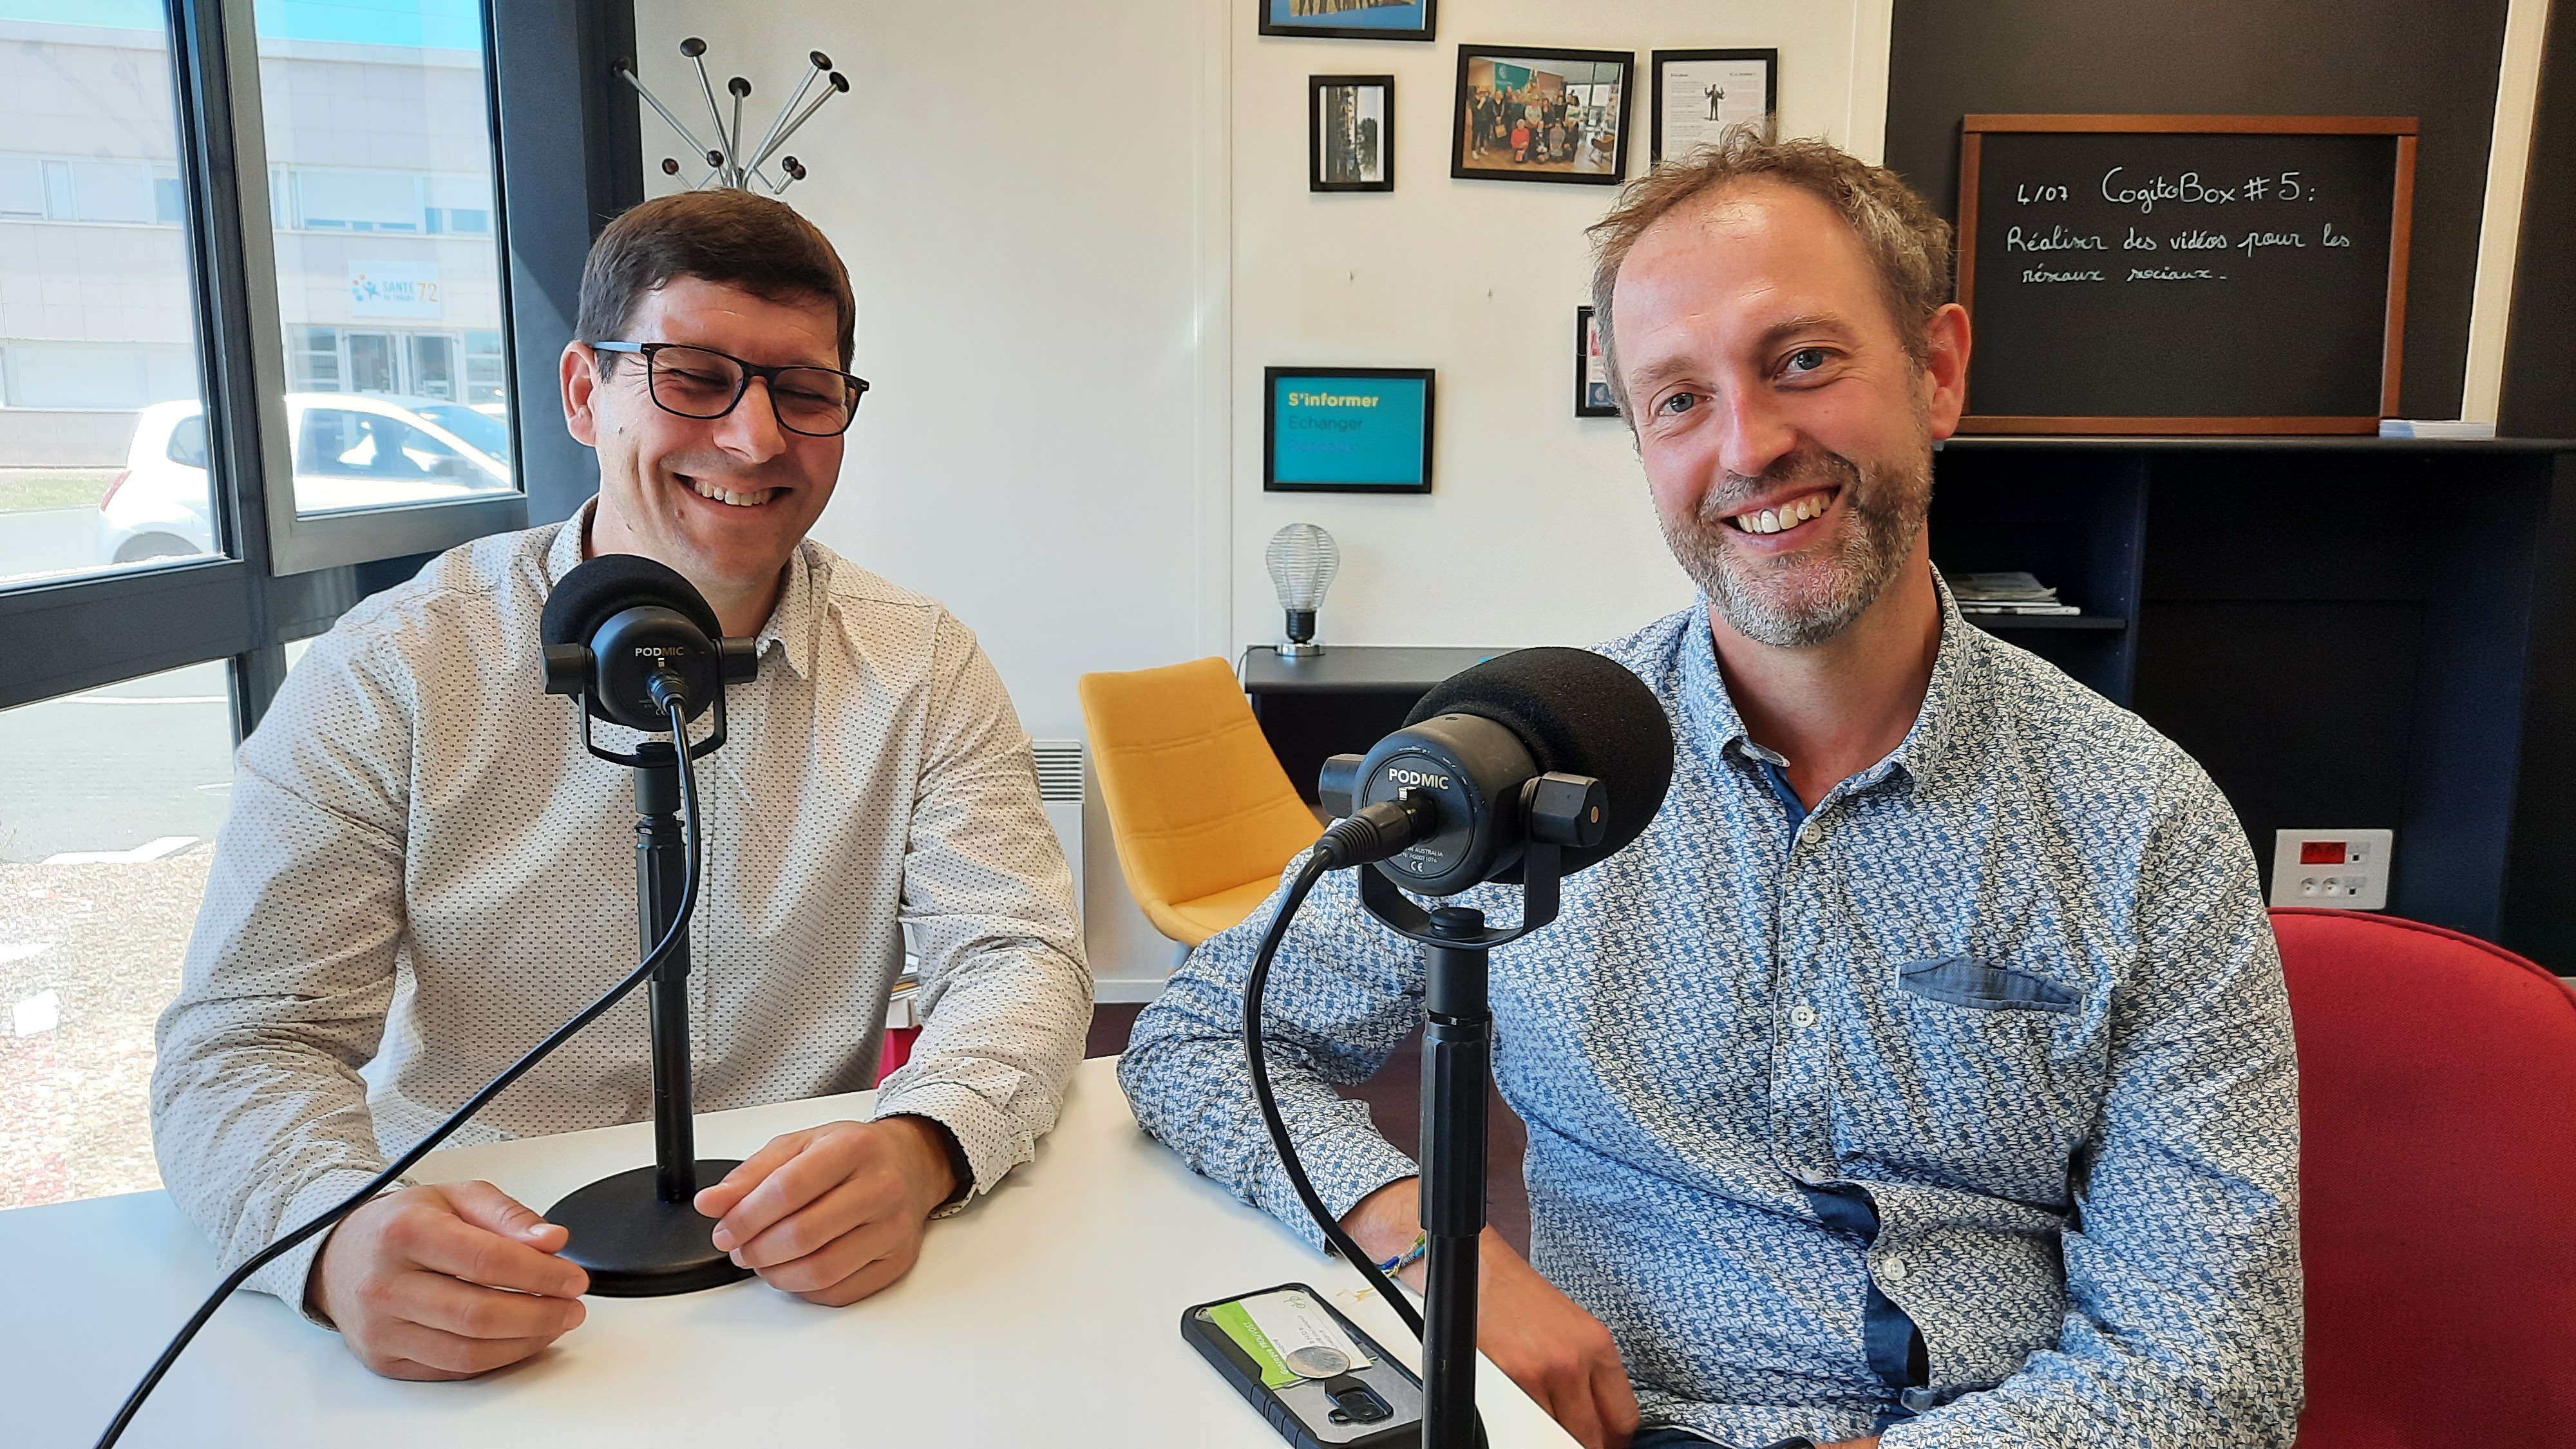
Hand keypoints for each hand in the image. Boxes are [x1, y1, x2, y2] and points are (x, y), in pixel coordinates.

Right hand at [309, 1180, 588, 1379]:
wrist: (340, 1255)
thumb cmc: (401, 1224)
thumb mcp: (456, 1197)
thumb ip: (508, 1215)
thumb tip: (552, 1240)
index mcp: (405, 1233)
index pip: (486, 1261)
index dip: (540, 1274)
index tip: (573, 1279)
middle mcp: (385, 1284)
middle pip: (478, 1314)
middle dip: (540, 1315)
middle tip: (572, 1307)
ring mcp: (381, 1328)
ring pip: (467, 1352)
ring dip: (524, 1342)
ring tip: (553, 1324)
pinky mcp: (384, 1358)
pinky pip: (451, 1369)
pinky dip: (496, 1358)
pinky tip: (519, 1339)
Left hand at [692, 1116, 957, 1305]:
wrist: (911, 1164)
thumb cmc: (853, 1155)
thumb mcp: (799, 1145)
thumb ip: (751, 1173)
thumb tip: (711, 1204)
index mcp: (852, 1148)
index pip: (786, 1190)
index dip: (745, 1217)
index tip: (724, 1230)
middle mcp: (880, 1187)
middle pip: (802, 1235)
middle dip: (756, 1249)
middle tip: (740, 1249)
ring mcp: (892, 1228)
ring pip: (821, 1270)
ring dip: (777, 1275)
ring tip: (764, 1262)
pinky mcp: (897, 1261)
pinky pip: (840, 1292)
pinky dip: (805, 1289)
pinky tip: (795, 1271)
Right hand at [1343, 1180, 1640, 1448]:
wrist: (1476, 1268)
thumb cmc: (1517, 1293)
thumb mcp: (1571, 1326)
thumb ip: (1589, 1371)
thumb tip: (1597, 1414)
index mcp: (1597, 1343)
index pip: (1624, 1417)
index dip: (1614, 1438)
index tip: (1606, 1439)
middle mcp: (1573, 1360)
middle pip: (1592, 1435)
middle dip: (1585, 1441)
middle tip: (1575, 1436)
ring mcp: (1540, 1374)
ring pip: (1558, 1436)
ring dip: (1552, 1434)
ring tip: (1544, 1419)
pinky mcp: (1508, 1381)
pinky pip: (1525, 1425)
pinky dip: (1524, 1424)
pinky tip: (1520, 1409)